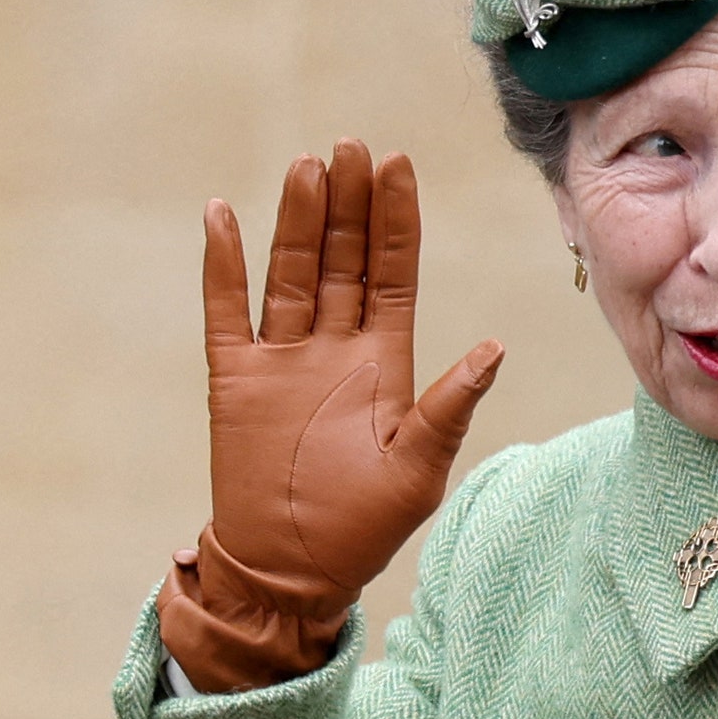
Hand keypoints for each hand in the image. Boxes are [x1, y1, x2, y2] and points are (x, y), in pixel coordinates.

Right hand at [157, 139, 502, 691]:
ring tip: (308, 165)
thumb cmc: (363, 527)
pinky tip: (222, 217)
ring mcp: (284, 359)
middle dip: (350, 203)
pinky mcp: (237, 380)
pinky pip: (227, 312)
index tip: (398, 164)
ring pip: (293, 272)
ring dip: (299, 221)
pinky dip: (223, 267)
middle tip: (353, 145)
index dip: (395, 220)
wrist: (290, 573)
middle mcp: (336, 346)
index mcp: (387, 360)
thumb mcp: (419, 467)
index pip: (392, 272)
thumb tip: (495, 346)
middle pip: (344, 258)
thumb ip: (451, 405)